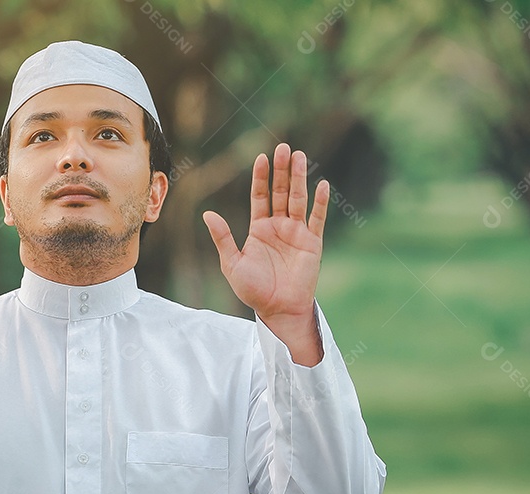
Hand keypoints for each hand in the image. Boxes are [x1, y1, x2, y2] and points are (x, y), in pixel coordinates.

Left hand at [202, 143, 327, 363]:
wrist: (277, 310)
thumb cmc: (253, 290)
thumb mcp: (232, 263)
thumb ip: (223, 238)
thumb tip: (207, 214)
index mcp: (259, 229)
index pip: (260, 196)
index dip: (261, 177)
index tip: (262, 157)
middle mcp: (279, 226)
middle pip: (281, 191)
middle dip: (282, 170)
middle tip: (284, 147)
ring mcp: (297, 233)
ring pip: (298, 199)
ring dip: (299, 178)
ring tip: (299, 156)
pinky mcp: (312, 244)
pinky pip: (317, 220)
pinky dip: (320, 203)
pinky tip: (322, 185)